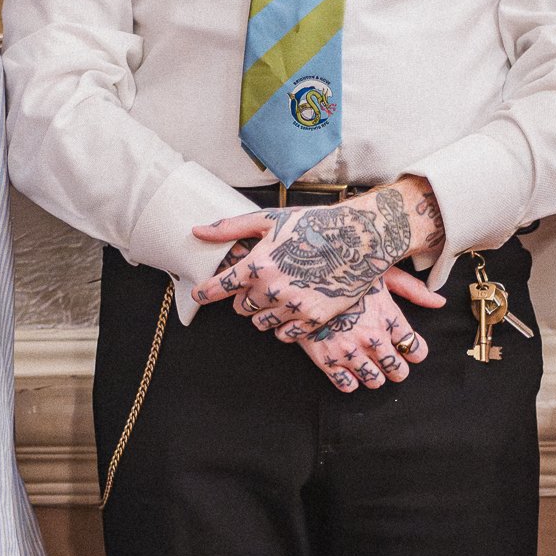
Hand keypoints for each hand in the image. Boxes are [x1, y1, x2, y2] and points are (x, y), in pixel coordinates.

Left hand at [192, 177, 443, 332]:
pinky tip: (291, 309)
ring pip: (260, 323)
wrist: (358, 238)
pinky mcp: (313, 318)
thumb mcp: (269, 219)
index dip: (204, 293)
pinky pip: (285, 335)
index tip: (198, 295)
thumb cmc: (313, 224)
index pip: (219, 287)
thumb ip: (230, 228)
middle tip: (258, 284)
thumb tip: (197, 231)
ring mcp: (294, 306)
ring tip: (277, 295)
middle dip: (243, 297)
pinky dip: (283, 325)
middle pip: (240, 307)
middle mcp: (272, 288)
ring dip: (262, 312)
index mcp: (258, 263)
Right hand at [295, 279, 438, 392]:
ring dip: (375, 376)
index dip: (415, 351)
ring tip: (370, 365)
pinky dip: (351, 381)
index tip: (409, 349)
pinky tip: (349, 368)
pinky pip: (347, 386)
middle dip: (397, 367)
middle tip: (390, 360)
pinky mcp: (327, 360)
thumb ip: (412, 289)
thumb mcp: (379, 272)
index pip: (415, 348)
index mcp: (388, 316)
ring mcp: (349, 351)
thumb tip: (440, 302)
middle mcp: (372, 337)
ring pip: (375, 382)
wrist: (300, 277)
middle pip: (398, 370)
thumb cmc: (343, 272)